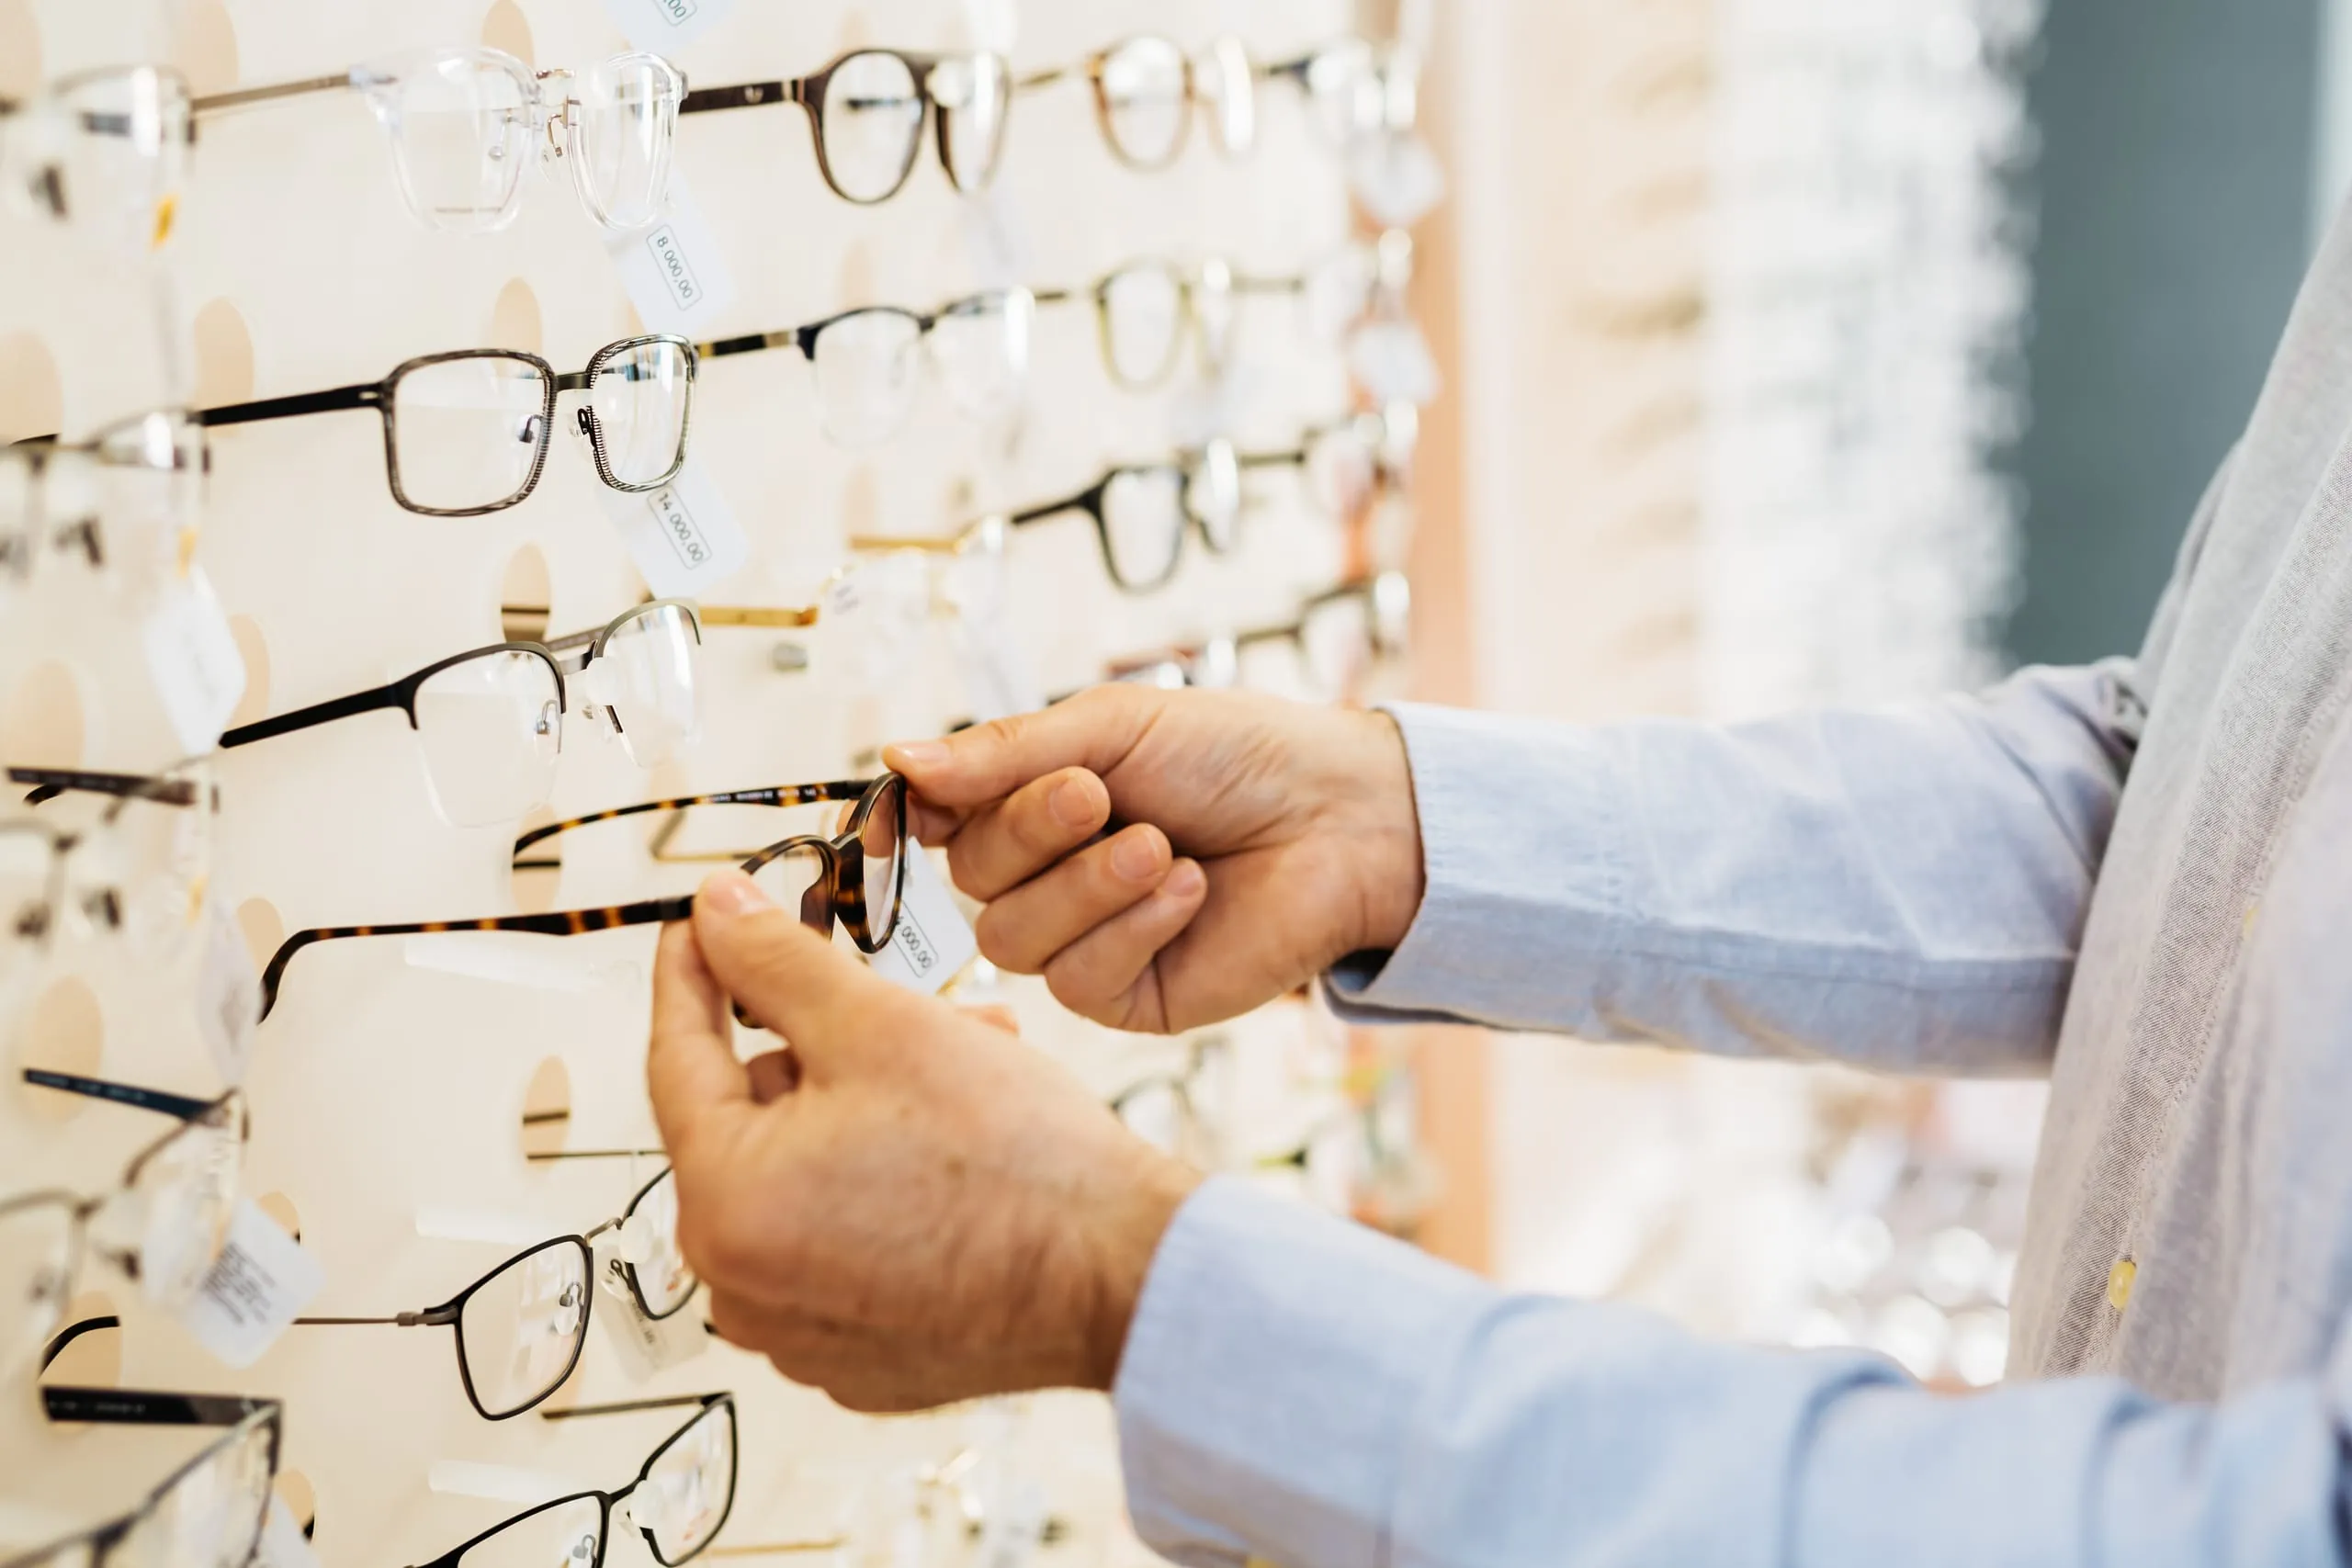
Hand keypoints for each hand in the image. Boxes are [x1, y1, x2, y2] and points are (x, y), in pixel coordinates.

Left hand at [649, 870, 1201, 1412]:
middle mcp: (740, 1287)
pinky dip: (878, 1192)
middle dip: (821, 1052)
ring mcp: (798, 1332)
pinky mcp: (857, 1357)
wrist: (1120, 1277)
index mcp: (725, 1204)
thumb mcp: (880, 1026)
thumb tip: (714, 912)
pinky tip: (950, 1158)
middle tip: (894, 1011)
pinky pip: (839, 1246)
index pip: (676, 1060)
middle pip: (751, 1124)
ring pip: (802, 1181)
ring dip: (860, 1115)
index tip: (702, 927)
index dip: (694, 974)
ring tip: (954, 1075)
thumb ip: (776, 960)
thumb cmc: (1013, 1163)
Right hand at [882, 686, 1423, 1034]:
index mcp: (1033, 806)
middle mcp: (1046, 879)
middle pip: (969, 880)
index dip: (915, 820)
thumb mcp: (1113, 727)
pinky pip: (1079, 980)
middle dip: (1032, 832)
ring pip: (1011, 938)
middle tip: (1102, 796)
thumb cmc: (1238, 756)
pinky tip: (1191, 891)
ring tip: (1163, 848)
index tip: (913, 813)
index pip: (935, 824)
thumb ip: (1003, 753)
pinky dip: (1132, 927)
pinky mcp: (1129, 997)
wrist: (1342, 817)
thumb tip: (894, 761)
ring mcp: (1084, 944)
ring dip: (1087, 885)